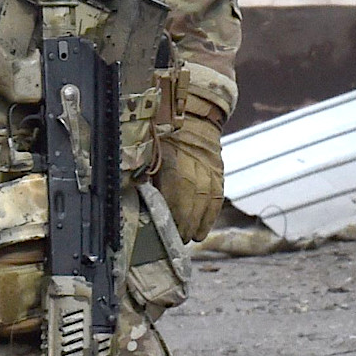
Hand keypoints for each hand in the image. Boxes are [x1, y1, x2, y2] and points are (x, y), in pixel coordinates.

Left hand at [159, 99, 225, 241]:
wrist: (193, 114)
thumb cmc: (163, 133)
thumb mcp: (149, 149)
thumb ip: (145, 173)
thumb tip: (137, 199)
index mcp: (173, 158)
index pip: (175, 191)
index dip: (172, 214)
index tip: (166, 232)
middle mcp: (195, 163)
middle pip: (193, 198)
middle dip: (186, 223)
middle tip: (177, 241)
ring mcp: (210, 166)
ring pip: (207, 199)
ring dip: (199, 222)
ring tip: (192, 238)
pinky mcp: (218, 169)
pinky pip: (218, 195)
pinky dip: (211, 214)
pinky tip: (204, 228)